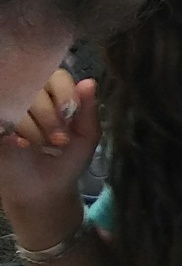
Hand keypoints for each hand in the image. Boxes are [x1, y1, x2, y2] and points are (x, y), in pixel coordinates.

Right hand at [0, 75, 100, 232]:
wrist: (44, 190)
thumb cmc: (67, 160)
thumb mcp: (86, 137)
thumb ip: (88, 110)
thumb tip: (89, 82)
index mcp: (55, 95)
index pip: (57, 76)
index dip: (64, 93)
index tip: (69, 115)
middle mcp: (29, 97)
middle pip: (35, 88)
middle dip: (49, 116)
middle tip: (58, 141)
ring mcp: (8, 109)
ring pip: (16, 101)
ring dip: (32, 126)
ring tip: (40, 146)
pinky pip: (1, 117)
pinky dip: (13, 130)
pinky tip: (20, 145)